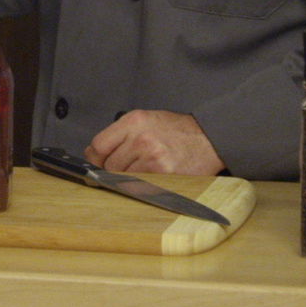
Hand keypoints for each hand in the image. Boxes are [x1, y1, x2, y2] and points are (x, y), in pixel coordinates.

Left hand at [85, 110, 224, 175]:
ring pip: (123, 178)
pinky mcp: (163, 174)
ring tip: (143, 171)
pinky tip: (152, 177)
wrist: (210, 138)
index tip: (98, 163)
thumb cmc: (177, 130)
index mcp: (134, 121)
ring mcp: (152, 157)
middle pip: (109, 164)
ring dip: (128, 179)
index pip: (98, 145)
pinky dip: (142, 185)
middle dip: (112, 170)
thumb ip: (122, 134)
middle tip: (126, 168)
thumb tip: (97, 153)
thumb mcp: (147, 120)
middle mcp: (141, 138)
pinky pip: (140, 186)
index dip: (95, 158)